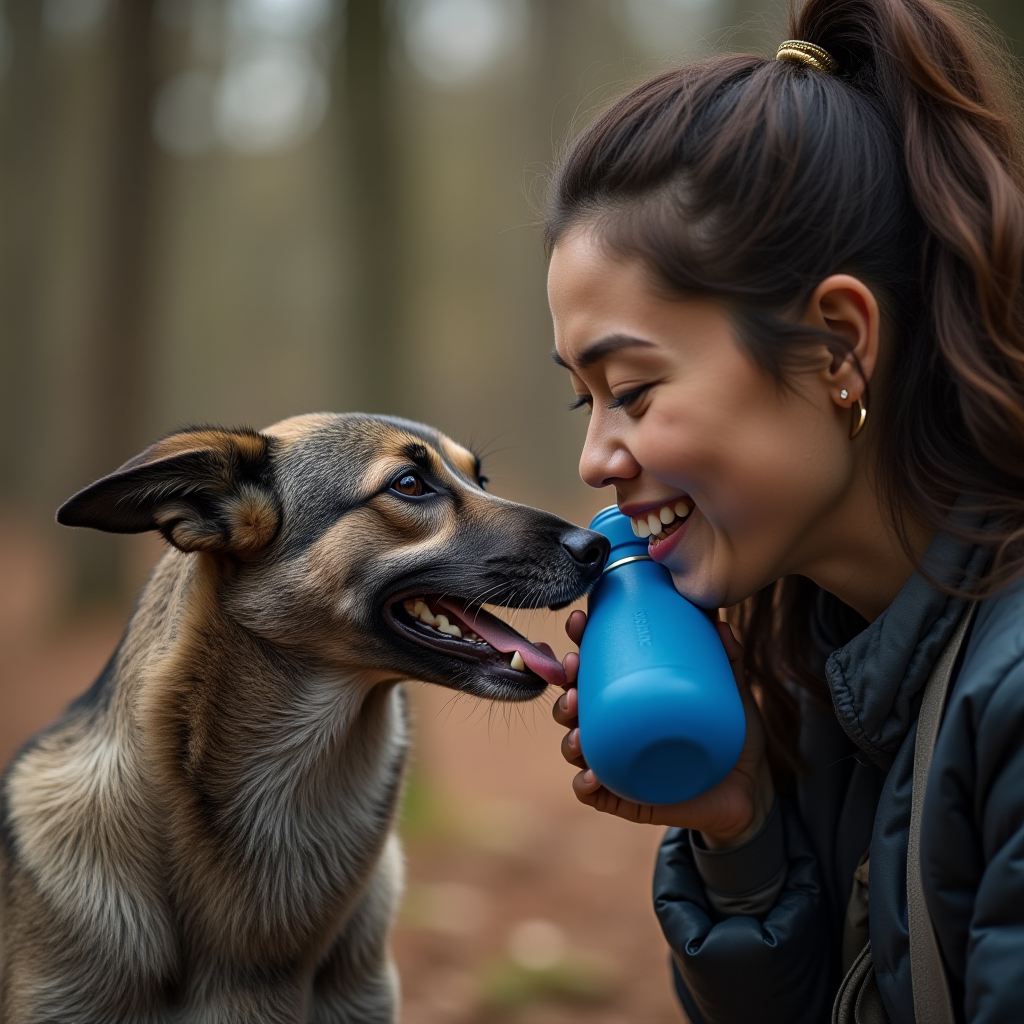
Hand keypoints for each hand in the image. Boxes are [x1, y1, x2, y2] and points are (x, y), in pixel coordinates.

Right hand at [554, 609, 774, 848]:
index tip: (579, 621)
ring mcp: (617, 764)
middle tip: (574, 673)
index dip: (577, 644)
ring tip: (579, 728)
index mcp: (628, 699)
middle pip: (573, 706)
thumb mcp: (729, 693)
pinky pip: (592, 793)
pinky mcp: (626, 798)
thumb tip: (719, 623)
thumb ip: (727, 657)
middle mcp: (615, 729)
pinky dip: (584, 784)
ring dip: (567, 735)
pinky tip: (592, 774)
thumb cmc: (730, 736)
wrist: (751, 790)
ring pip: (574, 747)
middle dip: (564, 687)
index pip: (592, 669)